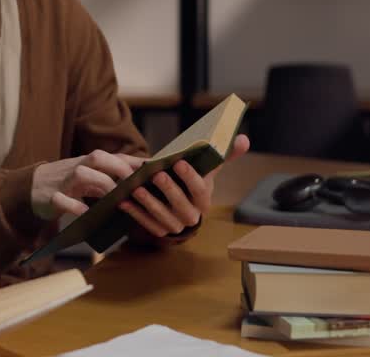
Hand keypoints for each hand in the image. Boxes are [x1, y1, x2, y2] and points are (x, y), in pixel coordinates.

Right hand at [31, 149, 146, 219]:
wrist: (31, 188)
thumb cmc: (68, 184)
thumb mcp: (90, 178)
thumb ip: (111, 180)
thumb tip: (141, 188)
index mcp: (89, 163)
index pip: (115, 156)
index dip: (134, 161)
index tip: (154, 169)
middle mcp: (77, 167)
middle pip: (98, 157)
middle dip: (118, 167)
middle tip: (135, 182)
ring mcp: (62, 181)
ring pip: (80, 173)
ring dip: (100, 183)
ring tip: (115, 196)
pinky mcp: (49, 197)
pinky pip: (61, 200)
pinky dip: (74, 206)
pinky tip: (86, 214)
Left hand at [119, 135, 250, 239]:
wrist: (179, 203)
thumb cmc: (192, 181)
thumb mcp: (206, 169)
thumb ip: (224, 154)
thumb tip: (245, 139)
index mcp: (204, 200)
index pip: (200, 190)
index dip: (190, 177)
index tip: (178, 162)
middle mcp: (191, 216)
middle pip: (180, 204)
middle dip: (168, 189)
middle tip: (156, 173)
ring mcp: (174, 225)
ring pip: (161, 216)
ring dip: (148, 202)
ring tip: (136, 188)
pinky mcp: (158, 230)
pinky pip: (146, 223)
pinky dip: (134, 213)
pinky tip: (123, 201)